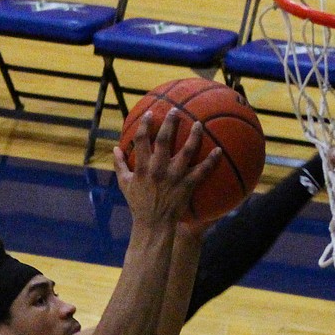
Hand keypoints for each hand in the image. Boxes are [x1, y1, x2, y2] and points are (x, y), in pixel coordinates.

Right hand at [113, 110, 220, 232]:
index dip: (145, 125)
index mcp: (142, 167)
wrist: (153, 224)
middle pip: (164, 140)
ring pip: (186, 152)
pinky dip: (211, 161)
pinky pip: (201, 171)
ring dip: (193, 136)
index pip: (141, 140)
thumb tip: (115, 148)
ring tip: (199, 124)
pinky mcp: (187, 186)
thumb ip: (120, 165)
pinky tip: (219, 150)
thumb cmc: (138, 204)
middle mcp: (158, 169)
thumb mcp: (125, 184)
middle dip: (169, 123)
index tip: (150, 113)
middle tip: (175, 110)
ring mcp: (174, 177)